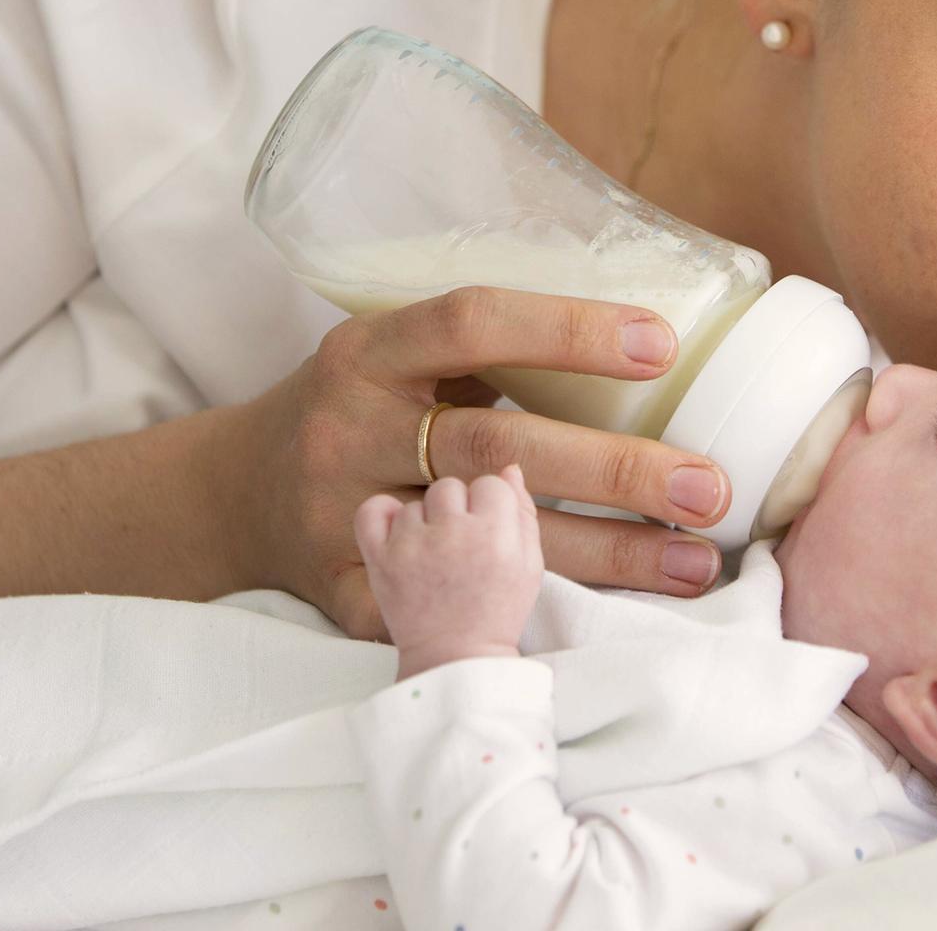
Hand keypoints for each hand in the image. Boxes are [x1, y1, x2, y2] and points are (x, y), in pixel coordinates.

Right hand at [232, 286, 729, 639]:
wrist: (230, 495)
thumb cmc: (357, 409)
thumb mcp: (396, 355)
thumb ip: (489, 354)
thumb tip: (651, 348)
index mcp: (369, 351)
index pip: (472, 322)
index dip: (567, 331)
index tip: (663, 344)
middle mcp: (350, 428)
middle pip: (496, 445)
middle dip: (615, 469)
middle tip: (705, 486)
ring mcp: (342, 516)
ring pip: (485, 537)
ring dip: (605, 552)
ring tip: (694, 559)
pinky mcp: (349, 591)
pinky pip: (452, 607)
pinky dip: (536, 609)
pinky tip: (616, 614)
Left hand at [355, 464, 542, 678]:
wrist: (456, 658)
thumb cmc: (497, 612)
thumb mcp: (531, 565)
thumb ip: (525, 513)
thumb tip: (510, 469)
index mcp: (496, 533)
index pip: (491, 483)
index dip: (491, 506)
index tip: (489, 530)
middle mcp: (453, 533)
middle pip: (451, 486)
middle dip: (458, 511)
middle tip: (461, 544)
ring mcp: (412, 545)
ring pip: (416, 503)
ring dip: (425, 522)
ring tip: (433, 555)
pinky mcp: (380, 560)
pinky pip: (372, 511)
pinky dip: (382, 515)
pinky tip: (399, 533)